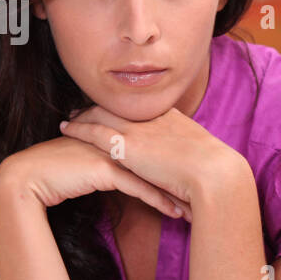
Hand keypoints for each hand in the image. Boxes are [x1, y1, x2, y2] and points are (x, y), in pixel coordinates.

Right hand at [0, 135, 191, 221]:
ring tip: (195, 208)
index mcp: (117, 132)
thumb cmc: (60, 174)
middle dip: (183, 178)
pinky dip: (158, 200)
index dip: (176, 166)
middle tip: (206, 192)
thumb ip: (116, 164)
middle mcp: (117, 137)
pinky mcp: (103, 167)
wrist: (28, 177)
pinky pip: (138, 186)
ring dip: (176, 192)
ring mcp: (111, 151)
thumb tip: (136, 173)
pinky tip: (173, 212)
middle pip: (159, 158)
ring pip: (153, 172)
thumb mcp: (94, 166)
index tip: (196, 181)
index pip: (155, 148)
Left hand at [58, 103, 247, 208]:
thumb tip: (191, 165)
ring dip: (83, 115)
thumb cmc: (214, 173)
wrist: (213, 174)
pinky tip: (66, 128)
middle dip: (99, 107)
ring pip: (101, 113)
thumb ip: (191, 155)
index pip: (140, 108)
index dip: (122, 109)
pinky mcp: (126, 145)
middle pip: (118, 105)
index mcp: (172, 118)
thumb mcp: (204, 156)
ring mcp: (139, 128)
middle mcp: (152, 117)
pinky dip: (78, 128)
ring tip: (70, 119)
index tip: (113, 111)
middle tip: (82, 110)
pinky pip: (93, 130)